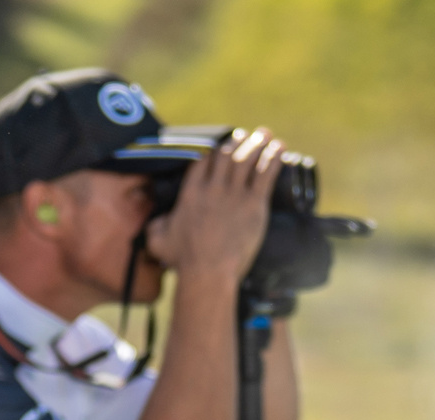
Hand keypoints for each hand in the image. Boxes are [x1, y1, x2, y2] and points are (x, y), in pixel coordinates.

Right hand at [143, 128, 284, 285]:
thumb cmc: (183, 260)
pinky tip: (280, 146)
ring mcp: (234, 195)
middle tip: (245, 136)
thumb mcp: (159, 241)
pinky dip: (273, 157)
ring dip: (257, 142)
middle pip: (226, 153)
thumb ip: (154, 226)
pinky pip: (266, 173)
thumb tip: (154, 220)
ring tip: (265, 133)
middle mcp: (213, 188)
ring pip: (247, 158)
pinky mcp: (254, 205)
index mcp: (191, 192)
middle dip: (237, 140)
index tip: (221, 143)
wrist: (208, 272)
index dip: (213, 147)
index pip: (203, 159)